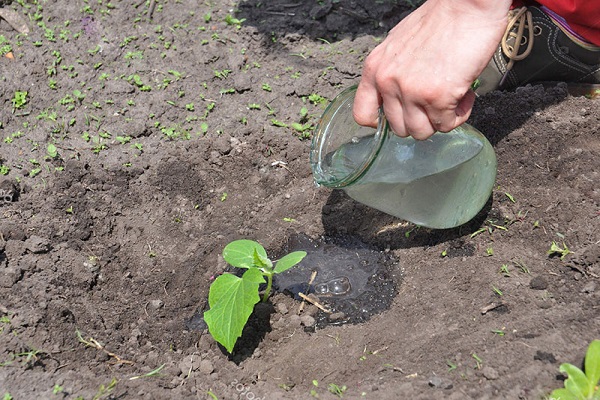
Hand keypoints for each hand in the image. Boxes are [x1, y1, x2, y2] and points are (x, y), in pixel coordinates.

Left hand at [353, 0, 510, 138]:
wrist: (467, 4)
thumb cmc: (440, 21)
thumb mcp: (399, 45)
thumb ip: (392, 72)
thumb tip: (396, 97)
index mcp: (374, 69)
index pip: (362, 115)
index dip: (383, 122)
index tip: (400, 116)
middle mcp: (388, 82)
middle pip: (398, 129)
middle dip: (421, 119)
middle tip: (437, 101)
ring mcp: (411, 91)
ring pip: (421, 132)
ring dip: (440, 120)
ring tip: (451, 96)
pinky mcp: (437, 97)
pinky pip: (446, 125)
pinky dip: (459, 115)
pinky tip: (464, 94)